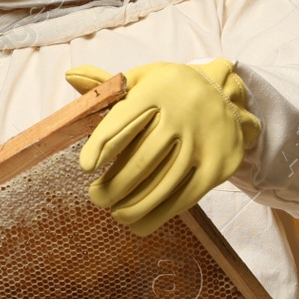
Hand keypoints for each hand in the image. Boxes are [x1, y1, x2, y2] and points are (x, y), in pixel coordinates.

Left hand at [64, 58, 260, 235]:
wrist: (227, 95)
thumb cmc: (173, 90)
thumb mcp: (144, 78)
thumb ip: (107, 83)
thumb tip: (71, 75)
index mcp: (157, 91)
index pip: (124, 119)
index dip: (102, 144)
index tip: (85, 166)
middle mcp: (182, 114)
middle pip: (142, 159)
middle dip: (114, 185)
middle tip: (96, 197)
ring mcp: (202, 141)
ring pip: (162, 183)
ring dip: (134, 205)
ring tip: (115, 213)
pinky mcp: (217, 165)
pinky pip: (184, 197)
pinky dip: (158, 215)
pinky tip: (138, 223)